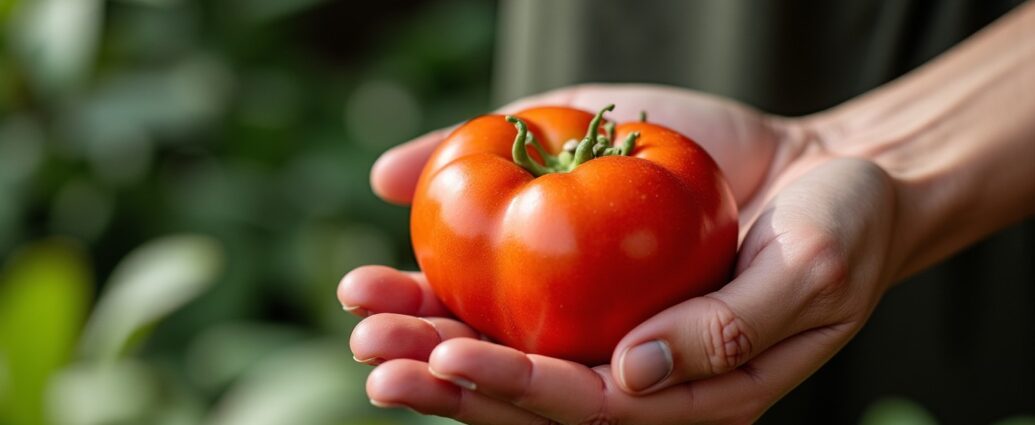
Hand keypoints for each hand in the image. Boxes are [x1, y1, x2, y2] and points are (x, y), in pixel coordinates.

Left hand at [339, 84, 899, 423]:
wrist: (834, 175)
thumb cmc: (840, 229)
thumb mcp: (812, 272)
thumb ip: (728, 329)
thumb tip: (631, 374)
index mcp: (686, 390)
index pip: (583, 405)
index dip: (508, 389)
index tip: (440, 362)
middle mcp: (635, 367)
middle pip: (525, 386)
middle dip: (442, 371)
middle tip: (369, 346)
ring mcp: (609, 320)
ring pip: (509, 338)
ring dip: (430, 327)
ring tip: (362, 307)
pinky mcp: (594, 270)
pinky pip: (521, 280)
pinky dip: (460, 270)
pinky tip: (402, 255)